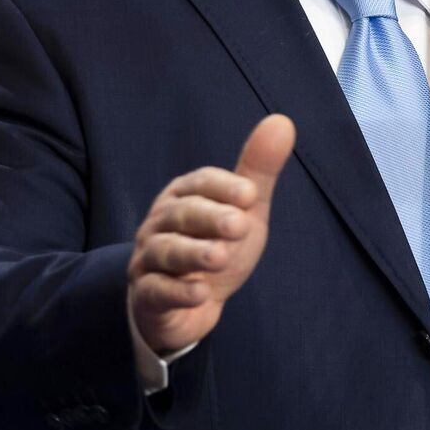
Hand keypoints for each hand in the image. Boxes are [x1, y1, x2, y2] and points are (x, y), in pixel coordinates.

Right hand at [128, 113, 295, 353]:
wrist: (184, 308)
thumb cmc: (215, 247)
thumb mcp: (243, 211)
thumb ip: (258, 171)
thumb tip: (282, 121)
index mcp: (184, 196)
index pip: (201, 183)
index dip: (224, 187)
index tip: (250, 194)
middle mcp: (160, 223)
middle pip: (182, 214)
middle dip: (210, 218)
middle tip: (240, 226)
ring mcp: (149, 259)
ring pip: (166, 251)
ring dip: (194, 254)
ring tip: (220, 258)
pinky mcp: (147, 296)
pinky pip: (156, 291)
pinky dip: (178, 292)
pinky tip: (201, 294)